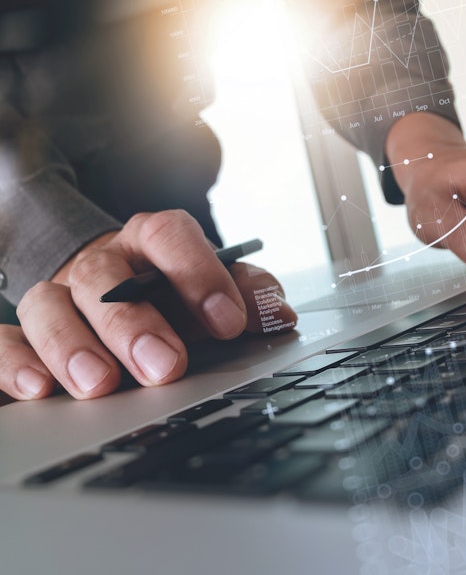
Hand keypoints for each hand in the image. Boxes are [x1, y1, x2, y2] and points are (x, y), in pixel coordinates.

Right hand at [1, 210, 296, 399]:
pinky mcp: (24, 332)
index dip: (199, 273)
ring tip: (100, 385)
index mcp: (152, 241)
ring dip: (72, 345)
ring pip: (48, 304)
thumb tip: (279, 315)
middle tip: (166, 365)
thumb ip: (250, 294)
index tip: (229, 320)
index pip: (170, 235)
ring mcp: (58, 294)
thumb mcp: (217, 290)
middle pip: (105, 277)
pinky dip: (12, 362)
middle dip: (134, 323)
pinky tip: (36, 389)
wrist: (120, 293)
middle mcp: (101, 262)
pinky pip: (3, 338)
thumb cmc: (174, 294)